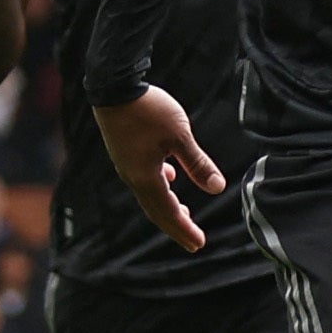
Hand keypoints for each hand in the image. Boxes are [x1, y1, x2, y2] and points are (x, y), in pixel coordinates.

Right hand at [93, 86, 224, 251]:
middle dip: (176, 225)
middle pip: (156, 209)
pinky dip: (159, 185)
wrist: (114, 88)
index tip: (199, 244)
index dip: (184, 229)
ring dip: (167, 206)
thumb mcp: (180, 135)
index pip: (168, 212)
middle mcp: (133, 176)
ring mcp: (126, 165)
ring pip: (149, 194)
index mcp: (146, 177)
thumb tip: (218, 188)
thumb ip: (198, 163)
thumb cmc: (148, 111)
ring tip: (184, 213)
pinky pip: (144, 177)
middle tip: (193, 241)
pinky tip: (169, 175)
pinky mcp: (125, 152)